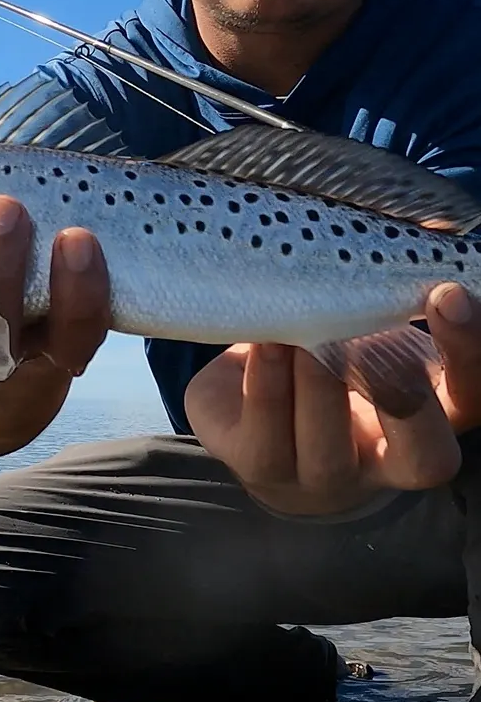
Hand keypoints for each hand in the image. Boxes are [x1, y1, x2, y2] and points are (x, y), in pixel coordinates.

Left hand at [183, 285, 480, 515]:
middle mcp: (383, 461)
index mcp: (429, 420)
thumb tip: (432, 226)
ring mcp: (319, 475)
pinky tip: (264, 340)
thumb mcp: (358, 323)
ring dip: (318, 379)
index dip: (468, 353)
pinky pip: (265, 430)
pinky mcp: (255, 464)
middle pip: (425, 453)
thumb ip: (388, 287)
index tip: (446, 291)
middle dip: (396, 388)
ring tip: (300, 329)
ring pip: (330, 446)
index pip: (471, 400)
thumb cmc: (318, 353)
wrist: (244, 409)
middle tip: (365, 331)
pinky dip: (267, 379)